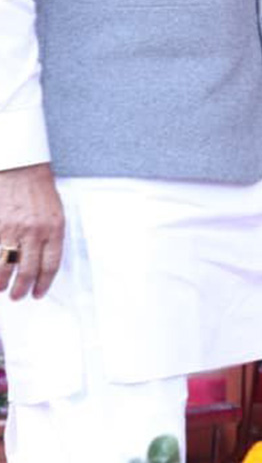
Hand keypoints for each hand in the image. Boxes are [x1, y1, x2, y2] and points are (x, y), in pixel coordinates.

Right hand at [0, 163, 64, 299]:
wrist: (20, 167)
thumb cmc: (37, 188)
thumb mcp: (55, 211)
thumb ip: (50, 236)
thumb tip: (44, 260)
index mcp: (54, 228)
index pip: (51, 264)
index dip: (44, 283)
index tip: (38, 292)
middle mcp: (34, 231)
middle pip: (28, 270)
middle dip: (22, 288)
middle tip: (18, 295)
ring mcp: (11, 229)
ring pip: (6, 266)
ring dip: (2, 282)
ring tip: (1, 288)